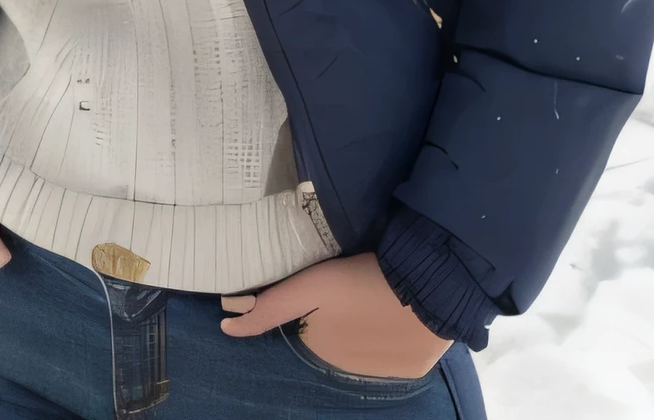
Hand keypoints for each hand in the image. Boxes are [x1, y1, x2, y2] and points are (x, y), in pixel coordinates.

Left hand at [220, 253, 451, 380]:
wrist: (427, 288)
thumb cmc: (361, 281)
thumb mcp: (310, 286)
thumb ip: (270, 305)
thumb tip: (226, 323)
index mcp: (321, 348)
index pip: (310, 324)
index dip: (319, 302)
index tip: (334, 282)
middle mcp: (347, 368)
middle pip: (336, 335)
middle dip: (342, 315)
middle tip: (357, 284)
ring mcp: (382, 372)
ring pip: (366, 343)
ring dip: (368, 325)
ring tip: (379, 293)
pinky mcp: (413, 367)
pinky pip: (396, 350)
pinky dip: (396, 334)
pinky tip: (399, 310)